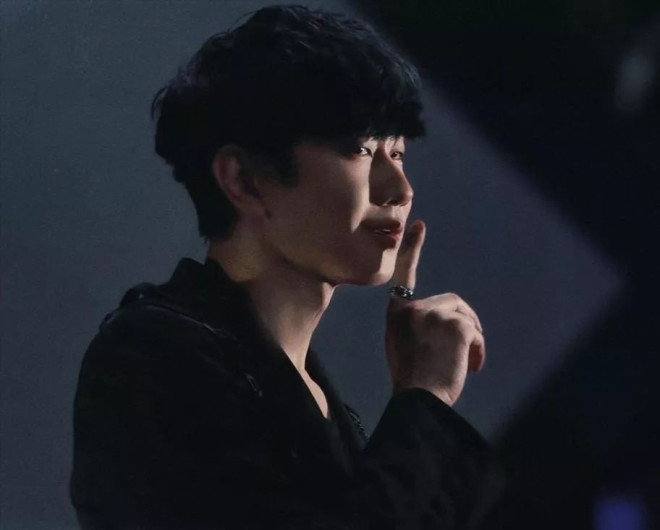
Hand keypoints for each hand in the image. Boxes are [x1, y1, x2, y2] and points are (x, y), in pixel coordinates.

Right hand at [385, 220, 485, 406]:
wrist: (418, 399)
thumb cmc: (413, 380)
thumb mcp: (404, 345)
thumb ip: (417, 324)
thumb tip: (448, 320)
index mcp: (397, 312)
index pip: (404, 273)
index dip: (413, 249)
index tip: (418, 226)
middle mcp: (412, 307)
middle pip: (452, 302)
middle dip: (464, 324)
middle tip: (464, 353)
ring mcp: (433, 313)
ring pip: (466, 317)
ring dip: (471, 340)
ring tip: (463, 364)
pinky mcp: (455, 323)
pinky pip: (475, 332)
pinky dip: (477, 351)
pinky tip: (469, 367)